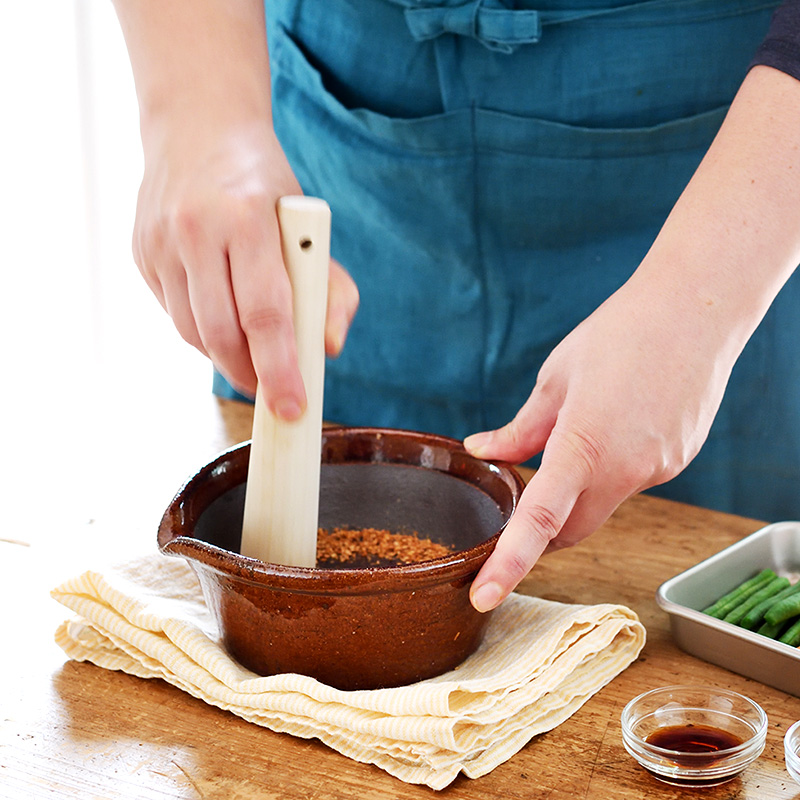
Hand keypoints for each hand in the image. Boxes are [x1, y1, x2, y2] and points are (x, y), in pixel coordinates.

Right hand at [133, 113, 358, 416]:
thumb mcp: (308, 223)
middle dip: (250, 375)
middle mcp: (195, 228)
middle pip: (222, 333)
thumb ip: (329, 287)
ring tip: (249, 355)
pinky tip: (219, 317)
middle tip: (272, 392)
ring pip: (192, 332)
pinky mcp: (140, 253)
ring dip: (224, 357)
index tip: (292, 407)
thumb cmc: (263, 182)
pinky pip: (174, 314)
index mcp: (247, 216)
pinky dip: (201, 330)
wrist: (197, 125)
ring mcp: (159, 241)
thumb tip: (328, 347)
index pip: (265, 313)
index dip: (279, 369)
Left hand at [464, 277, 734, 611]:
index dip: (509, 563)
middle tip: (522, 496)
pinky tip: (618, 425)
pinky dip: (611, 470)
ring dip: (579, 492)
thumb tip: (485, 452)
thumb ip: (521, 428)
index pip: (540, 520)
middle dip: (543, 530)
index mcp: (585, 444)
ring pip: (603, 506)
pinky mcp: (677, 462)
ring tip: (582, 431)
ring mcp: (658, 470)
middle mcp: (626, 469)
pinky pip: (632, 482)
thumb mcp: (556, 377)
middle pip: (571, 531)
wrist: (697, 309)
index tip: (485, 596)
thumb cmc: (620, 333)